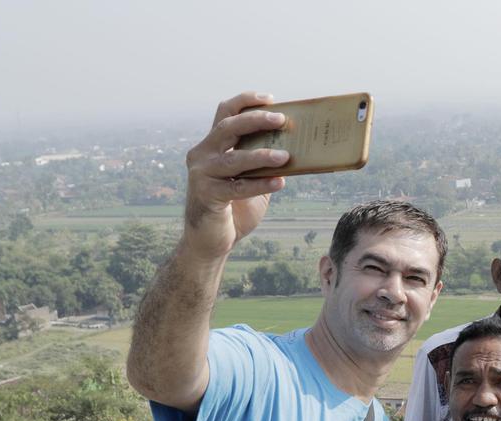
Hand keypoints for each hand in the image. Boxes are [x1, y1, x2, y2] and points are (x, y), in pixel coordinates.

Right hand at [183, 92, 290, 258]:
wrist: (211, 240)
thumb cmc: (235, 208)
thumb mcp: (251, 180)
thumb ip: (264, 164)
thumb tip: (298, 149)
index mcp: (213, 145)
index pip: (225, 112)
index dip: (246, 101)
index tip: (270, 99)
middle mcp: (202, 154)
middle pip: (228, 127)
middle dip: (256, 120)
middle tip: (282, 120)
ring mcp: (202, 174)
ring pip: (233, 158)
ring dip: (261, 155)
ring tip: (285, 156)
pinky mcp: (206, 196)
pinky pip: (237, 188)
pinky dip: (259, 184)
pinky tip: (279, 183)